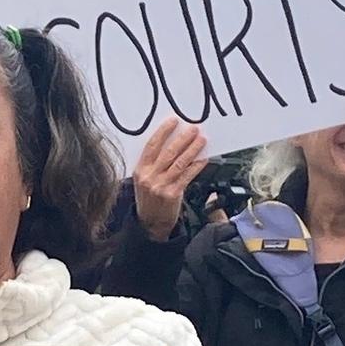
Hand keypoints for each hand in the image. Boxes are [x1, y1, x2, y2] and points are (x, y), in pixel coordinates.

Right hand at [133, 118, 210, 240]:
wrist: (150, 224)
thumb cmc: (149, 200)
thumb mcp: (143, 181)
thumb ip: (153, 165)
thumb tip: (171, 144)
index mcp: (140, 170)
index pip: (151, 146)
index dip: (163, 132)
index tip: (174, 121)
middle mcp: (149, 176)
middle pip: (168, 152)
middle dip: (182, 138)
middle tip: (194, 128)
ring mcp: (161, 185)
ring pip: (179, 162)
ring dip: (192, 149)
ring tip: (202, 140)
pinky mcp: (172, 194)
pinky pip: (187, 176)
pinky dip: (196, 166)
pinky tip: (204, 159)